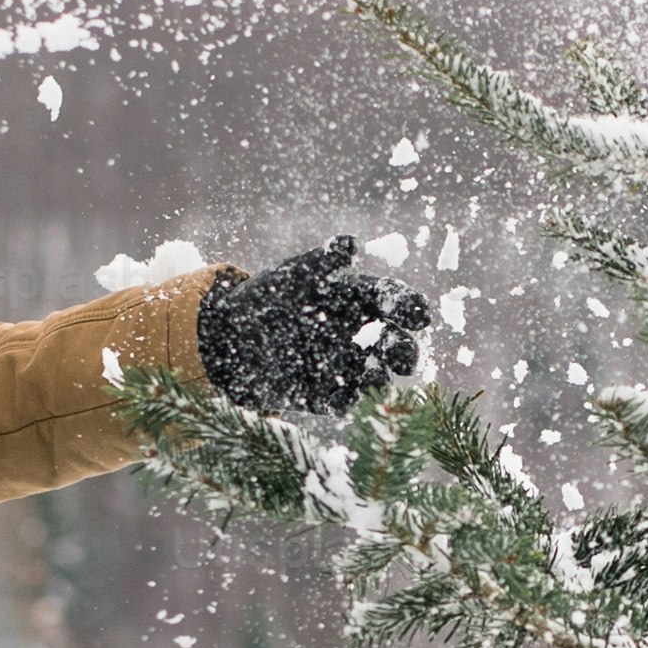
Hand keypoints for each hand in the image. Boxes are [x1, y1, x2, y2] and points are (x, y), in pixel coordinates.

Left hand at [195, 237, 432, 413]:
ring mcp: (347, 367)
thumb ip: (323, 262)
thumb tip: (351, 244)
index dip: (409, 307)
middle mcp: (360, 335)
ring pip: (377, 377)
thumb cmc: (267, 297)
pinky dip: (349, 402)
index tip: (418, 315)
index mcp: (358, 300)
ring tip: (373, 374)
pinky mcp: (327, 395)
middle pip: (396, 345)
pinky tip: (343, 399)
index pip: (394, 301)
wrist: (230, 338)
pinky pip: (346, 403)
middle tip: (402, 354)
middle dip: (404, 351)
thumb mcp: (292, 275)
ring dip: (380, 377)